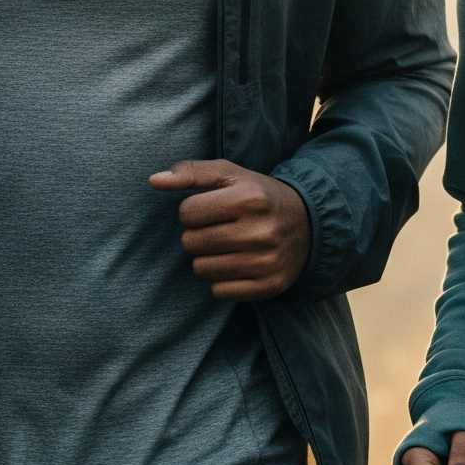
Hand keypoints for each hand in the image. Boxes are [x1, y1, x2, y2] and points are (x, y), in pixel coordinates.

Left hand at [148, 160, 311, 300]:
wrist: (310, 224)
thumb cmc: (259, 196)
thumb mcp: (231, 175)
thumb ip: (191, 172)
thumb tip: (154, 180)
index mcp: (249, 198)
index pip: (187, 213)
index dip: (195, 211)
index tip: (214, 210)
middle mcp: (260, 231)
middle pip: (191, 243)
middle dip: (199, 235)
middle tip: (221, 229)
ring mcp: (266, 261)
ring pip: (202, 269)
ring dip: (208, 259)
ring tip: (230, 246)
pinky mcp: (269, 285)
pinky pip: (219, 292)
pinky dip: (223, 280)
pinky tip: (240, 264)